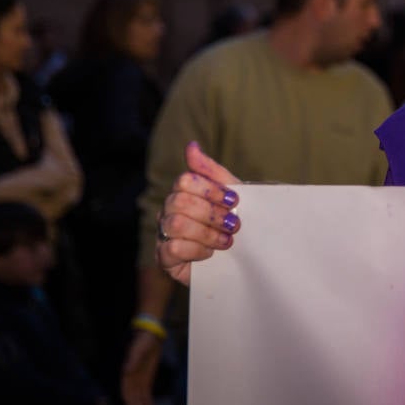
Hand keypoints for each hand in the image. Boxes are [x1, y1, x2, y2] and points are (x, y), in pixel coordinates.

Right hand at [120, 330, 162, 404]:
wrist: (151, 335)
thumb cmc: (143, 341)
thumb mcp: (139, 348)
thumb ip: (133, 359)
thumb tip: (126, 370)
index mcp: (128, 372)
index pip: (127, 390)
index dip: (130, 401)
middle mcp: (132, 378)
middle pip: (133, 397)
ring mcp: (140, 379)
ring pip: (140, 397)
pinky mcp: (147, 378)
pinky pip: (147, 392)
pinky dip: (148, 401)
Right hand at [157, 141, 242, 286]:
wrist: (240, 256)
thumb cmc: (233, 219)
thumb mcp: (230, 192)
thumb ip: (211, 170)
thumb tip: (191, 145)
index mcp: (183, 191)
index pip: (185, 181)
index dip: (211, 190)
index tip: (234, 201)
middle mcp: (169, 210)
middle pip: (180, 202)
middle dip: (212, 214)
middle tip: (233, 224)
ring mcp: (164, 234)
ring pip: (176, 224)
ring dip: (207, 233)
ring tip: (227, 240)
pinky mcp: (165, 258)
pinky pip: (173, 248)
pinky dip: (197, 250)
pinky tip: (210, 253)